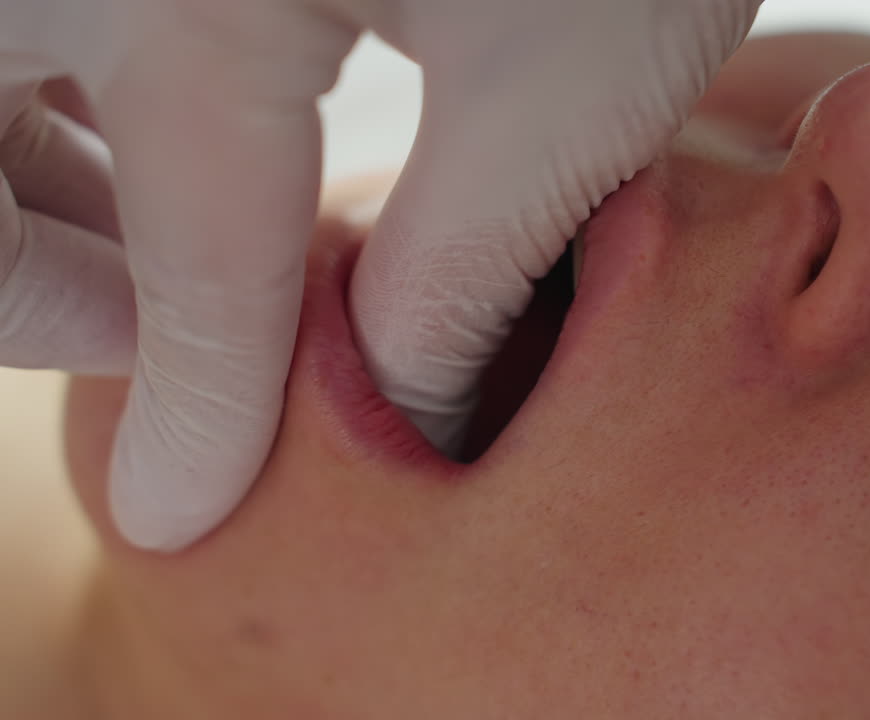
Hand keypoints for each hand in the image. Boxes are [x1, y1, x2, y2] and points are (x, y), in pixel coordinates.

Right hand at [0, 0, 756, 551]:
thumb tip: (394, 396)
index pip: (181, 260)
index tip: (182, 509)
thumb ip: (461, 264)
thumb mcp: (576, 78)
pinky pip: (30, 11)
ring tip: (142, 247)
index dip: (186, 405)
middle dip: (18, 266)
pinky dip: (53, 75)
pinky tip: (145, 120)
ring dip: (19, 168)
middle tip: (132, 331)